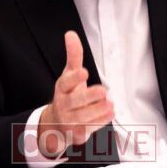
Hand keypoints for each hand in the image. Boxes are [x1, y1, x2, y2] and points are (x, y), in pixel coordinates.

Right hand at [38, 31, 113, 156]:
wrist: (56, 124)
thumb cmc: (67, 95)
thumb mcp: (69, 75)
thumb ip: (73, 56)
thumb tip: (70, 34)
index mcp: (62, 88)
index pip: (66, 82)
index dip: (74, 78)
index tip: (84, 72)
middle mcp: (64, 104)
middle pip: (75, 101)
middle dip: (89, 97)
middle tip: (103, 91)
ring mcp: (69, 120)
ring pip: (82, 117)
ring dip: (97, 111)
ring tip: (110, 104)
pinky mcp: (77, 133)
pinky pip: (88, 130)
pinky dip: (99, 123)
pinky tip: (110, 115)